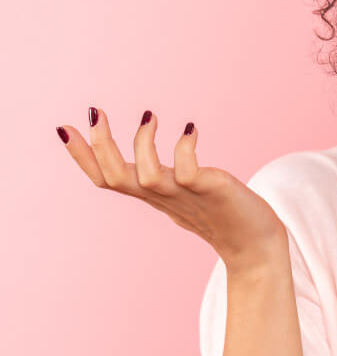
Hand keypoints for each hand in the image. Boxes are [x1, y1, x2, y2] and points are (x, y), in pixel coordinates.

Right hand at [58, 107, 287, 270]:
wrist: (254, 242)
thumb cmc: (219, 213)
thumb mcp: (181, 190)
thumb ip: (159, 177)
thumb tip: (142, 161)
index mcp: (152, 195)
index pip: (106, 178)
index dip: (83, 157)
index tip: (64, 128)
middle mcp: (163, 196)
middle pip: (115, 178)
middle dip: (99, 146)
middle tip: (96, 113)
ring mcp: (185, 195)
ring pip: (145, 177)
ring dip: (142, 145)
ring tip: (149, 116)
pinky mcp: (210, 191)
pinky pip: (189, 172)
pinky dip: (184, 150)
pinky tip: (190, 130)